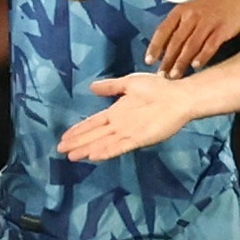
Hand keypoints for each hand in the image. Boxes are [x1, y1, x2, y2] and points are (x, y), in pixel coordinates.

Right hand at [58, 72, 198, 160]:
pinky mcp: (139, 139)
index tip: (64, 136)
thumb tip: (91, 87)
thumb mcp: (130, 83)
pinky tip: (94, 156)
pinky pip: (119, 146)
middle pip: (94, 135)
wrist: (179, 96)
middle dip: (77, 142)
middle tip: (60, 150)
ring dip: (87, 149)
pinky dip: (106, 151)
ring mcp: (128, 133)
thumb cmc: (158, 88)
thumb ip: (111, 87)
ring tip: (72, 156)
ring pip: (102, 143)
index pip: (93, 123)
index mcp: (116, 112)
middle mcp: (119, 125)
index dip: (79, 130)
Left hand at [146, 0, 239, 76]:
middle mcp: (192, 15)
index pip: (163, 30)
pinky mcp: (222, 29)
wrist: (237, 0)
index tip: (148, 61)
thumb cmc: (209, 9)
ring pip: (191, 45)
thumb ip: (176, 26)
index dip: (155, 46)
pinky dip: (202, 56)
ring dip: (181, 62)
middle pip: (176, 41)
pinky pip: (210, 45)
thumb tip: (161, 49)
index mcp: (180, 10)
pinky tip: (196, 66)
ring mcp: (207, 22)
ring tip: (175, 76)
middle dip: (167, 60)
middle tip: (161, 75)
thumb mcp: (190, 10)